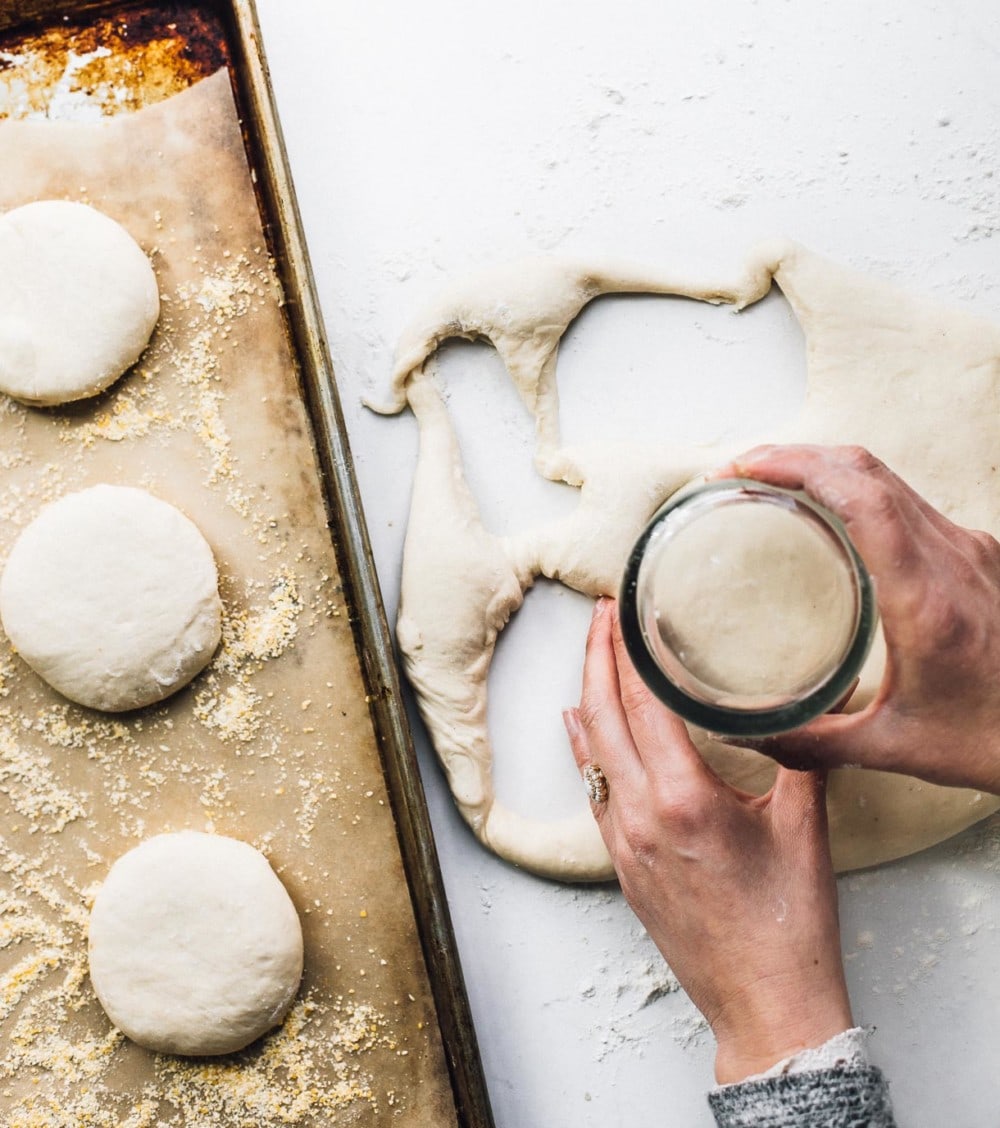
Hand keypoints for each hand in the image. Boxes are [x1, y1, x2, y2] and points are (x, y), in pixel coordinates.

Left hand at [564, 599, 852, 1083]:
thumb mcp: (802, 826)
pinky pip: (592, 789)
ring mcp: (623, 842)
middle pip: (602, 716)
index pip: (643, 703)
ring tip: (591, 653)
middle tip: (600, 612)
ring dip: (587, 695)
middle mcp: (640, 816)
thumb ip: (798, 756)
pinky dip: (584, 748)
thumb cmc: (788, 924)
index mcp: (683, 799)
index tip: (625, 609)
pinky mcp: (621, 864)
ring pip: (591, 751)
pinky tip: (579, 724)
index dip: (631, 650)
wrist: (764, 1004)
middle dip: (597, 656)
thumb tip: (805, 706)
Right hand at [721, 444, 999, 793]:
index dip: (800, 468)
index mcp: (927, 601)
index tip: (745, 470)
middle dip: (796, 456)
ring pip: (888, 478)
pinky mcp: (976, 553)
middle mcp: (954, 559)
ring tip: (768, 480)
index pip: (863, 499)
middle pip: (868, 472)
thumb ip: (810, 742)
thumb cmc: (991, 741)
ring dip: (824, 466)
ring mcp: (970, 550)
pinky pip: (906, 500)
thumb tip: (740, 735)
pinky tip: (823, 508)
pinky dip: (854, 489)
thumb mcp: (892, 749)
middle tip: (738, 470)